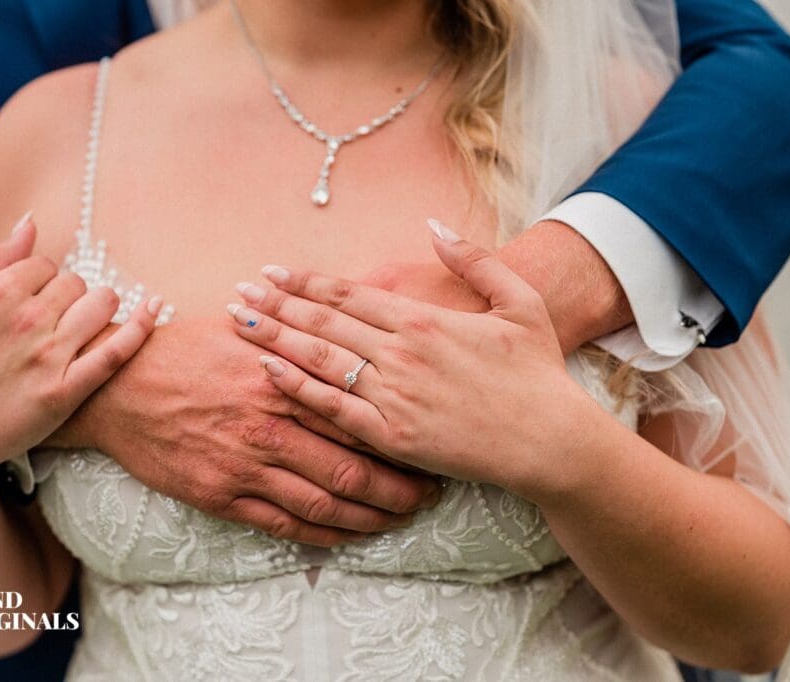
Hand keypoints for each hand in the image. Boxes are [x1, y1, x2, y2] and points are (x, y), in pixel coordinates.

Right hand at [0, 215, 160, 491]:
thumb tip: (30, 221)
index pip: (45, 265)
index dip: (43, 283)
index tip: (35, 303)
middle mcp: (26, 319)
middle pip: (76, 283)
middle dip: (69, 298)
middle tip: (54, 324)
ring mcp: (49, 356)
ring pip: (102, 305)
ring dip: (100, 310)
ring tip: (85, 328)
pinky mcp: (67, 391)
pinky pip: (117, 350)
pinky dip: (142, 327)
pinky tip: (155, 308)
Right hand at [50, 317, 441, 546]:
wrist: (119, 388)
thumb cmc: (186, 350)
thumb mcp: (245, 328)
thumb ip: (299, 336)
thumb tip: (349, 328)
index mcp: (281, 378)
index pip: (358, 414)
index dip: (400, 435)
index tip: (428, 442)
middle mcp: (269, 426)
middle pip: (353, 468)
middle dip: (400, 487)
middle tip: (432, 493)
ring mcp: (245, 466)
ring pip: (325, 504)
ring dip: (370, 517)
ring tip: (401, 519)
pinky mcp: (222, 496)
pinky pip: (284, 525)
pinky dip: (323, 536)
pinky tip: (348, 537)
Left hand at [228, 220, 591, 497]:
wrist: (549, 440)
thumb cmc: (536, 371)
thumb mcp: (518, 302)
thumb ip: (476, 259)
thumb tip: (434, 224)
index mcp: (423, 319)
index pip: (348, 294)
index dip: (305, 282)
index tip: (271, 272)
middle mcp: (400, 353)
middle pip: (323, 323)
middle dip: (277, 305)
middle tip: (240, 292)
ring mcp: (393, 397)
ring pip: (320, 361)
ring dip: (276, 339)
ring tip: (241, 323)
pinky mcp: (393, 437)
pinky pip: (334, 409)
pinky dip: (298, 389)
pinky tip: (269, 373)